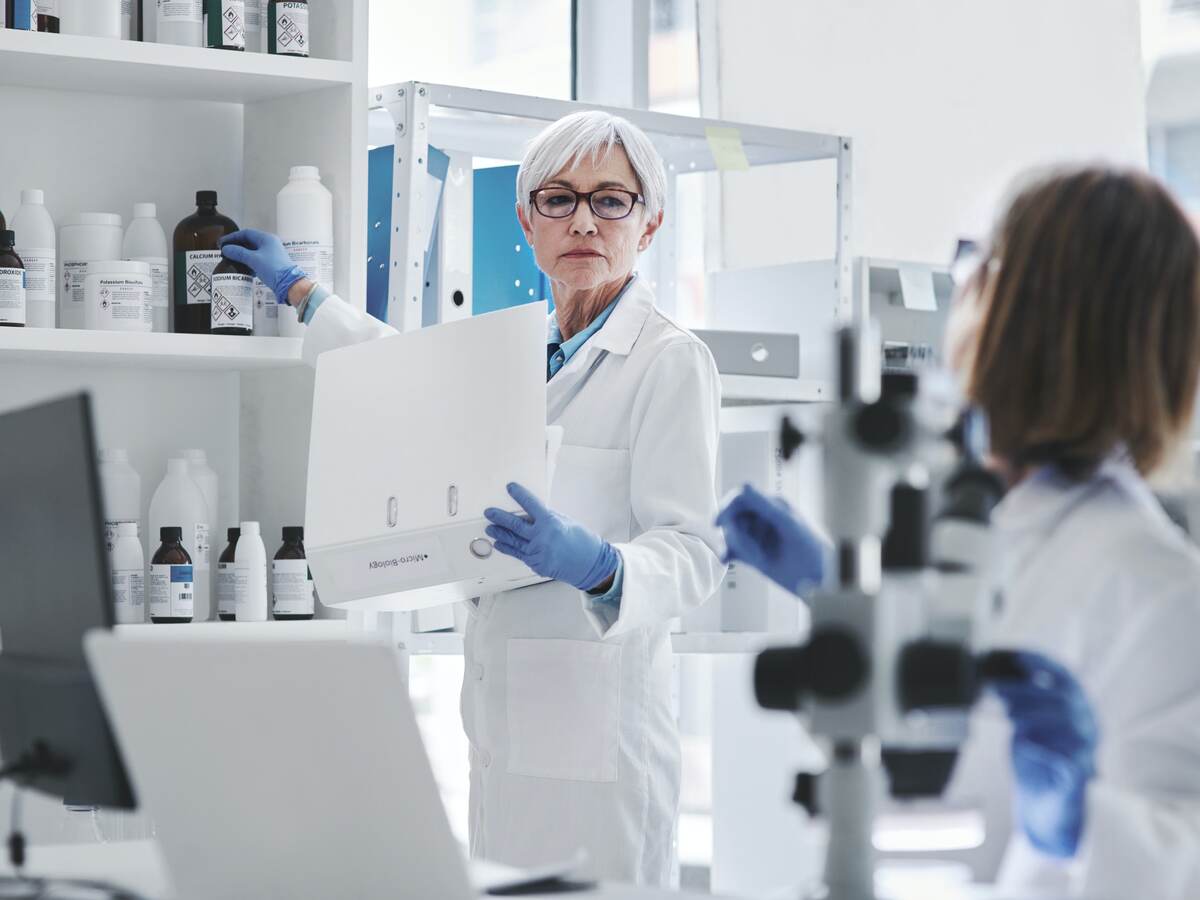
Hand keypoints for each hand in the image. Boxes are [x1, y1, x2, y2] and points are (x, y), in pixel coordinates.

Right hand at [219, 229, 307, 302]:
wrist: (288, 284)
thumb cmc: (275, 269)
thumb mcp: (253, 259)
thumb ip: (238, 253)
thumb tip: (226, 249)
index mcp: (267, 239)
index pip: (246, 233)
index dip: (233, 237)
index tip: (223, 242)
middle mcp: (270, 244)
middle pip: (249, 242)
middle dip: (237, 246)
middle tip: (226, 250)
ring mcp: (271, 254)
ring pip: (253, 251)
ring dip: (242, 254)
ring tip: (231, 258)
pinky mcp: (271, 264)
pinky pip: (257, 260)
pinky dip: (248, 262)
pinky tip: (242, 267)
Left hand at [484, 483, 618, 592]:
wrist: (590, 564)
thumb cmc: (581, 542)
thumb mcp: (565, 522)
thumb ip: (547, 518)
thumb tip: (531, 513)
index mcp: (550, 523)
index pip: (530, 505)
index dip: (519, 495)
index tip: (510, 488)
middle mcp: (542, 538)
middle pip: (515, 525)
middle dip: (500, 518)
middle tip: (489, 512)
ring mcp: (537, 552)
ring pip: (513, 541)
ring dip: (500, 534)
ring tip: (489, 528)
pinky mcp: (536, 564)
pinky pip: (518, 554)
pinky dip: (507, 548)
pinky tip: (499, 544)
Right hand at [714, 484, 825, 593]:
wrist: (822, 583)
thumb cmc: (814, 553)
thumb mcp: (788, 525)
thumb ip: (765, 506)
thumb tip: (744, 486)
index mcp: (774, 506)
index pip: (741, 498)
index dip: (726, 507)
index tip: (718, 522)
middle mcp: (765, 518)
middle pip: (734, 517)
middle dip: (736, 533)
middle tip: (748, 551)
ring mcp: (759, 536)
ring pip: (733, 534)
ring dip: (735, 545)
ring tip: (753, 559)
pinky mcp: (756, 553)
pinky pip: (735, 549)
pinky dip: (729, 553)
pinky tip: (727, 559)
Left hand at [980, 650, 1098, 858]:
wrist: (1043, 805)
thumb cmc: (1034, 759)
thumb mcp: (1023, 724)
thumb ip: (1017, 703)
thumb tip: (996, 679)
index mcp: (1076, 708)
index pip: (1065, 676)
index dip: (1042, 663)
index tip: (1016, 657)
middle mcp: (1087, 725)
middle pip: (1061, 697)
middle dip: (1026, 690)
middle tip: (997, 689)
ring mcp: (1086, 749)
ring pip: (1066, 722)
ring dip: (1032, 715)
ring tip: (1010, 717)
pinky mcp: (1080, 774)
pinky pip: (1064, 756)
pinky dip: (1041, 747)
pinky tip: (1023, 743)